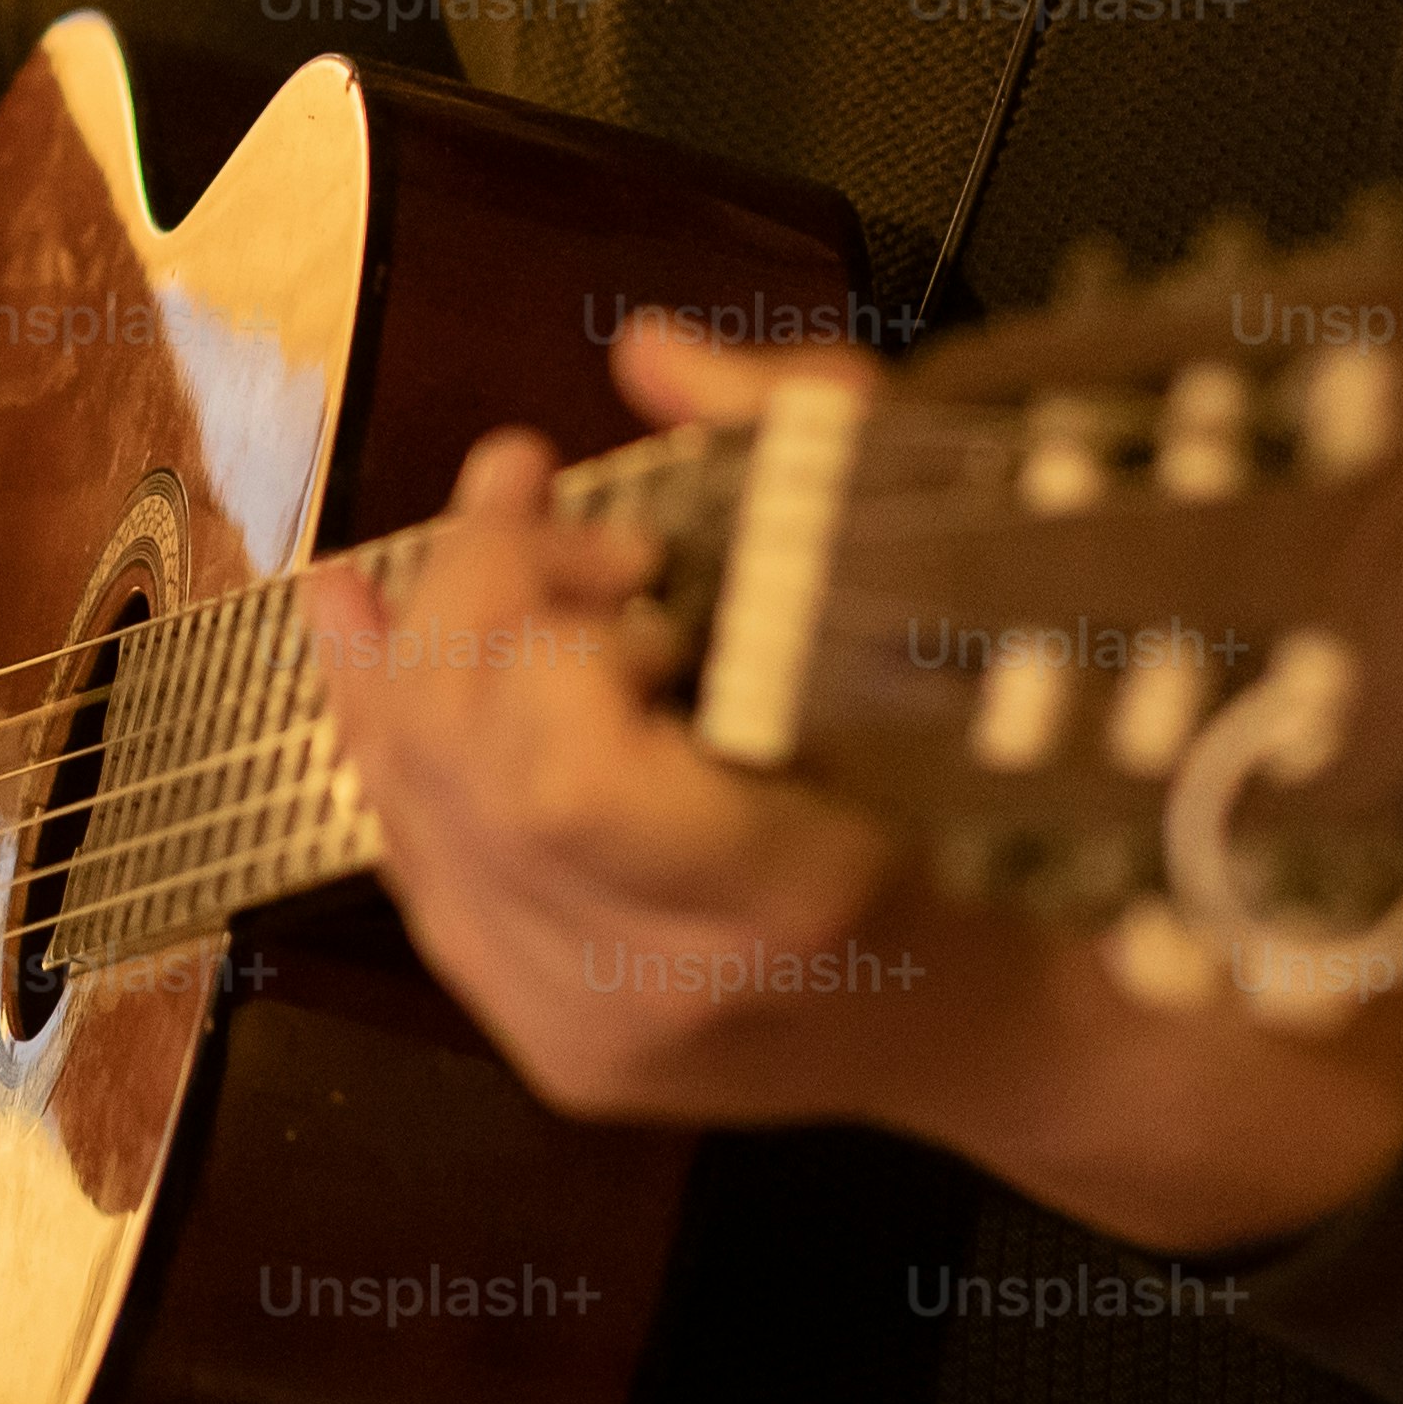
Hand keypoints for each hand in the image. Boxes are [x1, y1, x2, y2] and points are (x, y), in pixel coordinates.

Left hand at [296, 311, 1402, 1254]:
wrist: (1024, 1025)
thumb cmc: (1015, 799)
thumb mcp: (953, 589)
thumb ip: (810, 451)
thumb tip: (654, 355)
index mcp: (793, 896)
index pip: (564, 773)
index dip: (523, 615)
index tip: (576, 507)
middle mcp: (674, 991)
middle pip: (467, 785)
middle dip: (468, 609)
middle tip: (538, 516)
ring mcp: (599, 1038)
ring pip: (414, 834)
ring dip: (403, 671)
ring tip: (433, 556)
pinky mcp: (557, 1048)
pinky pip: (423, 886)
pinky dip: (398, 760)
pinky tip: (379, 655)